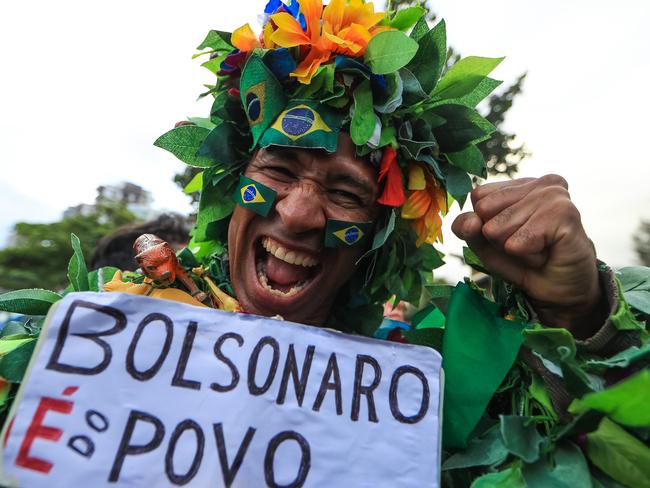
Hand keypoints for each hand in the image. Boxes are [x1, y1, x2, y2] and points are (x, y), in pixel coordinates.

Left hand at [451, 174, 606, 338]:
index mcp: (520, 183)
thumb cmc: (523, 263)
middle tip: (526, 245)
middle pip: (485, 210)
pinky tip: (547, 254)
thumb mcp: (484, 244)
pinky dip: (528, 257)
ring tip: (537, 250)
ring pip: (499, 228)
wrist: (559, 291)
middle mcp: (539, 183)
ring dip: (515, 249)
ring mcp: (554, 194)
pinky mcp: (565, 213)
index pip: (478, 197)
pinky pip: (520, 242)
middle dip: (499, 238)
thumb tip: (472, 220)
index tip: (512, 235)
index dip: (486, 224)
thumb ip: (467, 228)